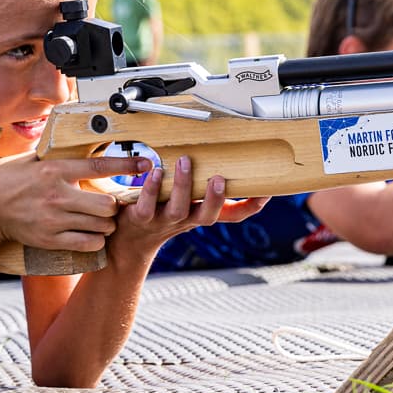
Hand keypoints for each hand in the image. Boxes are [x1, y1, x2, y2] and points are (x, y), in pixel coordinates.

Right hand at [0, 154, 147, 254]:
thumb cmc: (7, 179)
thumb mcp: (32, 159)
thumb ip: (59, 157)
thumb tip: (84, 143)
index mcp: (55, 170)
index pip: (100, 166)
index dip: (127, 166)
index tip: (146, 164)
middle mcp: (57, 195)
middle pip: (107, 204)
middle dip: (115, 205)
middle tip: (111, 203)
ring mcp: (54, 219)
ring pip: (101, 225)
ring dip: (107, 223)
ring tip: (101, 219)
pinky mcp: (50, 239)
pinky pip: (88, 243)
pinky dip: (96, 240)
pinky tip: (92, 234)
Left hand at [108, 155, 269, 266]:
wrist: (126, 239)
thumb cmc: (159, 211)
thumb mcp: (186, 201)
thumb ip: (201, 184)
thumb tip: (220, 152)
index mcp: (201, 213)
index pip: (233, 215)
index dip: (251, 207)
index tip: (266, 192)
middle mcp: (186, 219)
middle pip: (208, 215)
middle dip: (216, 198)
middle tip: (220, 179)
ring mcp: (163, 220)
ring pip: (178, 208)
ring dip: (183, 185)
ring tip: (184, 162)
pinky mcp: (141, 218)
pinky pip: (147, 205)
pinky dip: (151, 188)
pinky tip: (155, 172)